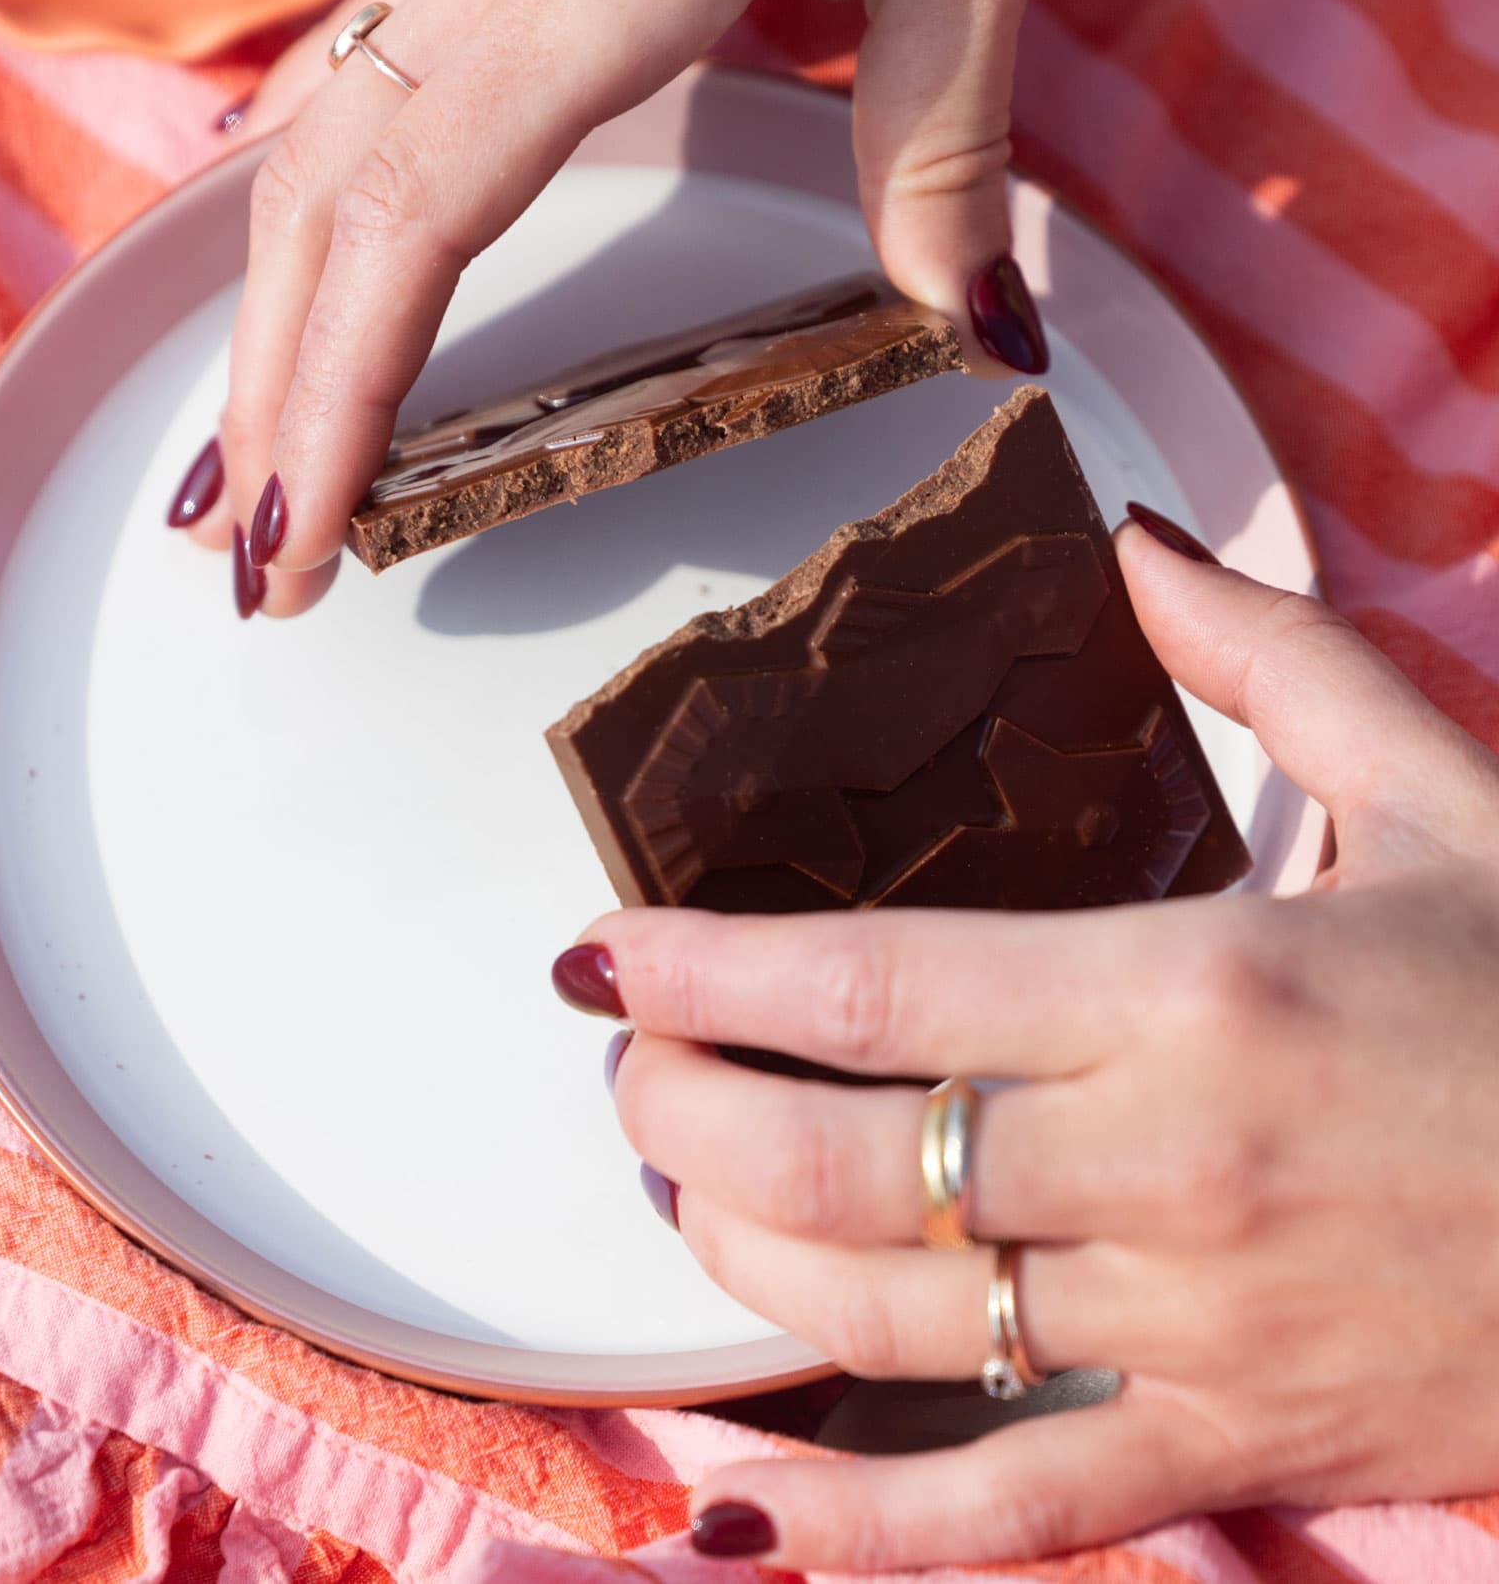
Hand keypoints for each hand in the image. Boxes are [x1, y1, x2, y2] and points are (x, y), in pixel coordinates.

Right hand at [177, 0, 1080, 612]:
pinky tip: (288, 268)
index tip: (305, 535)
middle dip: (271, 396)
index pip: (416, 220)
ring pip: (313, 148)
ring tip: (244, 465)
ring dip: (262, 314)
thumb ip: (949, 141)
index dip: (343, 393)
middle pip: (322, 206)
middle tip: (253, 568)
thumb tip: (972, 329)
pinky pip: (363, 88)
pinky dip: (305, 209)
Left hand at [562, 520, 1498, 1569]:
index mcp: (1202, 989)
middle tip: (631, 1060)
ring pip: (888, 1323)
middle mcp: (1167, 1169)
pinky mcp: (1244, 1452)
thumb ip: (1271, 653)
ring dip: (736, 1261)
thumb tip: (1131, 536)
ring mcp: (1196, 1333)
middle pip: (836, 1163)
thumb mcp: (1453, 785)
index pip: (873, 987)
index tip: (606, 954)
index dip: (707, 973)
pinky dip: (862, 1534)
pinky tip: (737, 1524)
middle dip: (686, 1111)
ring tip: (674, 1187)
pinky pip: (1014, 1516)